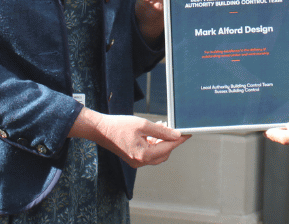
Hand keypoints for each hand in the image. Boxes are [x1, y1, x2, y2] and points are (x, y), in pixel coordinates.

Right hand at [71, 108, 188, 167]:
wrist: (100, 130)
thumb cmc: (119, 126)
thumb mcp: (143, 125)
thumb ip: (161, 131)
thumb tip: (176, 135)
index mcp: (144, 155)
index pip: (168, 147)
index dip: (179, 140)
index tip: (188, 133)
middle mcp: (140, 162)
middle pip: (164, 153)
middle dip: (171, 141)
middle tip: (175, 128)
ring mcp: (136, 161)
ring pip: (157, 154)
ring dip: (162, 141)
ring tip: (163, 126)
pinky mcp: (133, 158)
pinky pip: (149, 153)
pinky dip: (154, 143)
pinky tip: (154, 132)